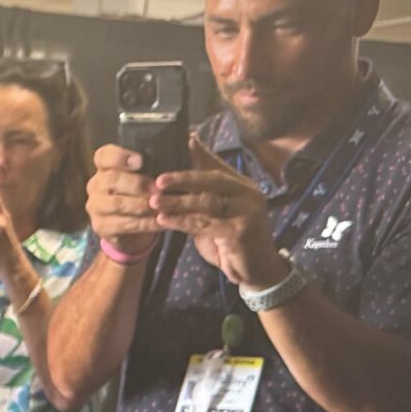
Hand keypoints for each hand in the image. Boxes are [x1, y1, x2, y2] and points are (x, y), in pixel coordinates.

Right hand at [85, 144, 164, 259]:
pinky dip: (144, 223)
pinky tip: (160, 221)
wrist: (131, 228)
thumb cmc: (144, 193)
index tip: (140, 161)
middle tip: (157, 188)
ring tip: (161, 206)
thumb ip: (164, 159)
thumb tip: (191, 138)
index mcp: (106, 166)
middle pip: (111, 180)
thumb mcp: (152, 174)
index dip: (120, 157)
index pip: (104, 155)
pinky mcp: (101, 226)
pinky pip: (123, 224)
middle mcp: (96, 184)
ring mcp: (96, 206)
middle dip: (136, 184)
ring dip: (141, 205)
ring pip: (117, 204)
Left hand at [148, 135, 283, 287]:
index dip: (200, 154)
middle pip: (213, 180)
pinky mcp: (241, 231)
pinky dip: (182, 222)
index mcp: (242, 186)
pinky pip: (205, 224)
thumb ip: (201, 196)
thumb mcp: (216, 215)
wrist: (256, 269)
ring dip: (178, 202)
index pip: (218, 166)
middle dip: (183, 179)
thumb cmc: (231, 241)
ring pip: (207, 202)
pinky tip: (164, 220)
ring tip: (155, 201)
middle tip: (158, 180)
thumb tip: (173, 179)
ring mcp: (247, 212)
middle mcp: (248, 195)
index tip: (182, 142)